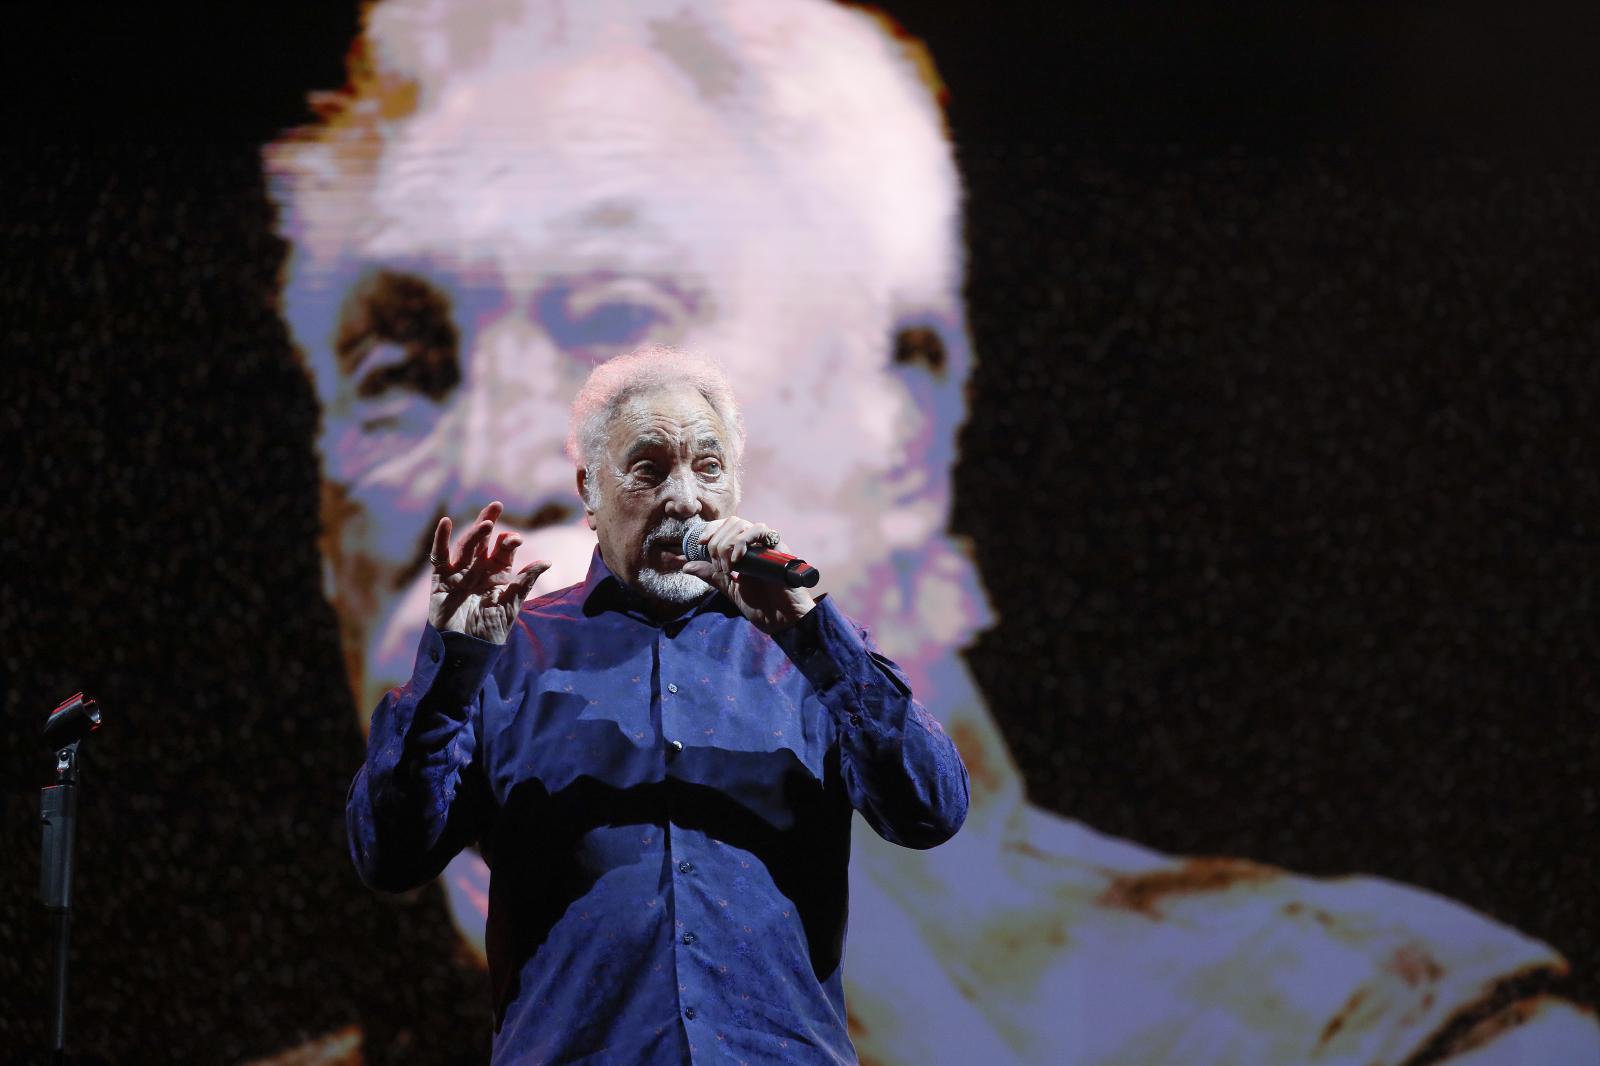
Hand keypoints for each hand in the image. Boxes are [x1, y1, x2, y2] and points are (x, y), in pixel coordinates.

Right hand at [428, 501, 550, 643]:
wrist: (467, 652)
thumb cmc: (490, 632)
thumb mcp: (511, 606)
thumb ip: (524, 583)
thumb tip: (546, 562)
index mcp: (497, 575)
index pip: (503, 552)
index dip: (508, 543)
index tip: (515, 540)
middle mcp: (478, 570)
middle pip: (483, 542)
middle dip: (489, 523)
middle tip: (496, 505)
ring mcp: (459, 574)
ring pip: (465, 547)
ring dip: (474, 534)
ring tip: (486, 523)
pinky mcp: (440, 581)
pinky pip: (439, 557)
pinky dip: (440, 540)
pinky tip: (444, 522)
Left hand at [682, 516, 814, 633]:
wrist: (780, 619)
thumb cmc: (760, 605)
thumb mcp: (729, 588)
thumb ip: (710, 574)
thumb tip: (686, 566)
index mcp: (744, 548)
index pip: (725, 525)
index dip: (710, 529)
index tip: (700, 543)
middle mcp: (756, 543)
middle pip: (730, 522)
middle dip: (717, 543)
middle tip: (720, 567)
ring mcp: (767, 544)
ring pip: (742, 524)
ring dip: (727, 543)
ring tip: (729, 568)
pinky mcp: (779, 548)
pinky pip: (761, 530)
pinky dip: (744, 541)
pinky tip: (739, 559)